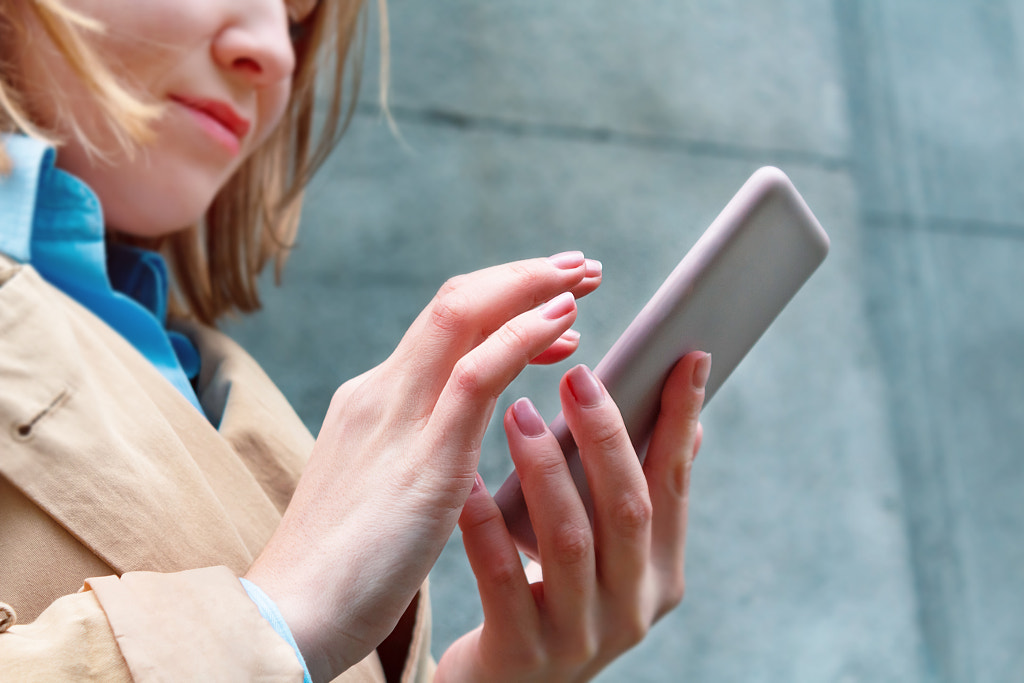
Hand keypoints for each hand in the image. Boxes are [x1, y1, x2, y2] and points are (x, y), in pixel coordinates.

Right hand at [244, 253, 600, 681]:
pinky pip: (476, 374)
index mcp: (373, 402)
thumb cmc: (343, 566)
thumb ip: (417, 448)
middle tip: (582, 267)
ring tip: (584, 278)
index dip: (503, 303)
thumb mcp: (382, 487)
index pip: (444, 327)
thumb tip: (459, 434)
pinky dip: (522, 336)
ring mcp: (396, 417)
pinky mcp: (421, 458)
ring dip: (530, 288)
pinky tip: (564, 324)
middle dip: (522, 276)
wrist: (289, 617)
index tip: (556, 309)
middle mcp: (381, 393)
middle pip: (455, 303)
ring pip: (463, 317)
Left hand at [436, 351, 709, 682]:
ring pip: (569, 539)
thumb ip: (636, 499)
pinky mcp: (523, 654)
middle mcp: (632, 607)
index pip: (675, 484)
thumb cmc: (551, 600)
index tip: (686, 356)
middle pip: (628, 507)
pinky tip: (466, 480)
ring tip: (517, 412)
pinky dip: (485, 523)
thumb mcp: (607, 558)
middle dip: (606, 435)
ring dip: (545, 469)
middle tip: (577, 374)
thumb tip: (687, 426)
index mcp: (659, 573)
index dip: (682, 420)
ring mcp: (580, 635)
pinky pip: (502, 577)